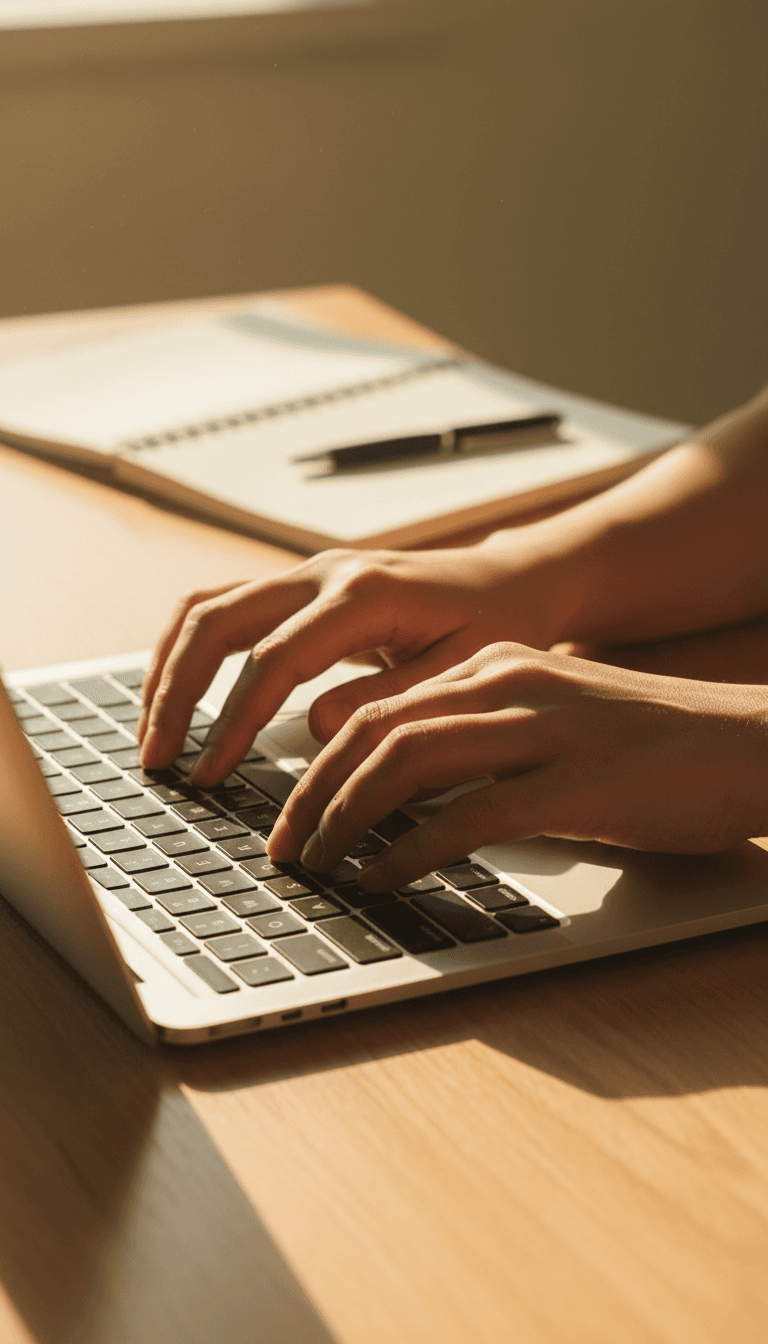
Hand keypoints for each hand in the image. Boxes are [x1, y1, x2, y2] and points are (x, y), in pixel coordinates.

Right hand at [138, 537, 563, 783]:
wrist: (508, 580)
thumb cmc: (496, 626)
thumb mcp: (463, 670)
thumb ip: (390, 701)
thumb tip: (311, 728)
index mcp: (364, 595)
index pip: (273, 660)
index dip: (233, 721)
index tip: (210, 773)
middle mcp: (323, 573)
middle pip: (216, 622)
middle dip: (176, 693)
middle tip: (158, 759)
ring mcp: (306, 573)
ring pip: (206, 607)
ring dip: (169, 667)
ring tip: (153, 732)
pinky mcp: (299, 586)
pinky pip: (222, 606)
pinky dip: (188, 649)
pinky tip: (177, 693)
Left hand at [267, 643, 767, 889]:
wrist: (755, 744)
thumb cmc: (657, 749)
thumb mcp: (556, 728)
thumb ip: (486, 751)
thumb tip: (412, 804)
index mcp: (498, 668)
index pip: (380, 707)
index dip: (321, 763)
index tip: (292, 811)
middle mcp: (509, 685)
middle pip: (374, 731)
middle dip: (312, 794)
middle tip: (283, 847)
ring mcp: (542, 730)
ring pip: (405, 763)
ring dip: (344, 819)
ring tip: (318, 866)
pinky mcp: (575, 784)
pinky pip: (466, 816)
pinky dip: (408, 851)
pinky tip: (383, 879)